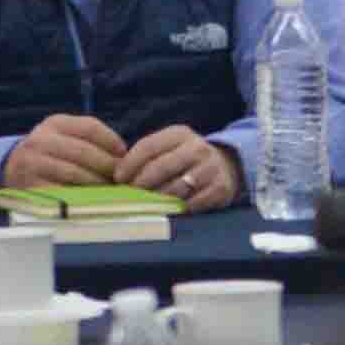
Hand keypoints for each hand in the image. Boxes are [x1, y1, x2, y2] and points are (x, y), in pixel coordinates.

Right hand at [0, 111, 128, 192]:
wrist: (11, 168)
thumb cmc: (51, 153)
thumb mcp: (65, 136)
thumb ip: (91, 140)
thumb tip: (123, 156)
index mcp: (55, 124)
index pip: (90, 128)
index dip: (112, 142)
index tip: (124, 156)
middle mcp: (41, 140)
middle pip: (84, 152)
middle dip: (108, 167)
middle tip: (121, 178)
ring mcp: (33, 163)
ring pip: (75, 173)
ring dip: (97, 183)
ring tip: (110, 189)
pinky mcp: (31, 185)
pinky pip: (62, 191)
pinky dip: (81, 196)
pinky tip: (92, 199)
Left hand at [124, 126, 244, 208]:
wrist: (226, 166)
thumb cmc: (185, 160)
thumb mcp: (169, 148)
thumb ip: (148, 157)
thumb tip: (119, 175)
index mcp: (180, 134)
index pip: (149, 146)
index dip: (130, 163)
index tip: (118, 178)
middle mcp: (197, 148)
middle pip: (162, 166)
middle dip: (142, 183)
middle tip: (131, 194)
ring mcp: (211, 168)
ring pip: (178, 187)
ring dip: (158, 199)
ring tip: (147, 205)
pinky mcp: (221, 188)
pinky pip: (194, 202)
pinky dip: (179, 209)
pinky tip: (170, 211)